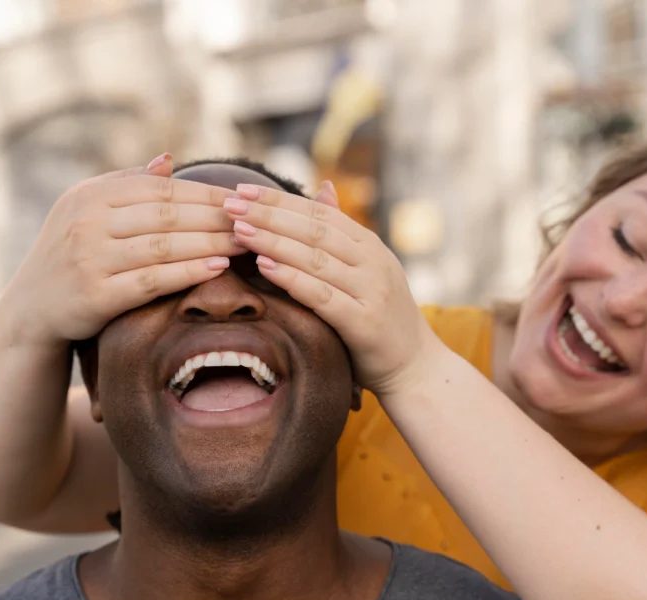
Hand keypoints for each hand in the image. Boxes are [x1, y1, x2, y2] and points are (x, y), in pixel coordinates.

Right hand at [1, 154, 251, 345]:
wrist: (31, 310)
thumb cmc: (71, 254)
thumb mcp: (88, 211)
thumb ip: (127, 184)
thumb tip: (169, 160)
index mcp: (90, 195)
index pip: (160, 189)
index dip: (205, 193)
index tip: (242, 198)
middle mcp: (87, 222)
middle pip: (166, 214)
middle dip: (216, 217)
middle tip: (254, 220)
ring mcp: (90, 258)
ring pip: (164, 245)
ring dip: (211, 242)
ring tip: (246, 242)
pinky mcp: (95, 294)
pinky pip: (152, 280)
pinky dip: (189, 272)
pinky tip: (218, 268)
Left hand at [224, 181, 438, 396]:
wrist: (415, 366)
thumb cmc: (381, 317)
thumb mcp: (367, 268)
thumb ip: (342, 232)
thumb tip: (323, 187)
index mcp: (369, 245)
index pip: (319, 213)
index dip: (279, 200)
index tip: (241, 189)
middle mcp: (372, 262)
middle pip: (315, 230)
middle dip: (269, 214)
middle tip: (231, 203)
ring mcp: (371, 290)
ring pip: (316, 258)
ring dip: (274, 241)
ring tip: (239, 230)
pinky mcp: (364, 322)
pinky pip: (322, 296)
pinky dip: (293, 279)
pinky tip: (265, 267)